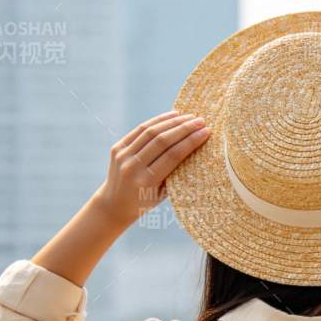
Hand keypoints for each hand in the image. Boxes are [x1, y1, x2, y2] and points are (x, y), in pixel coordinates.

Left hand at [93, 111, 210, 228]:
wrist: (114, 205)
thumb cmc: (145, 201)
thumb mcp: (163, 193)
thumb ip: (176, 172)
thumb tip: (195, 145)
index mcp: (146, 182)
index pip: (173, 155)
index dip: (191, 141)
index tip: (206, 132)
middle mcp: (132, 167)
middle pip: (162, 141)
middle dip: (184, 128)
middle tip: (201, 121)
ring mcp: (122, 156)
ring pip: (151, 132)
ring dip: (173, 121)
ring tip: (190, 116)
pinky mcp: (117, 148)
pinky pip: (139, 130)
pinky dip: (157, 120)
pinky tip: (172, 115)